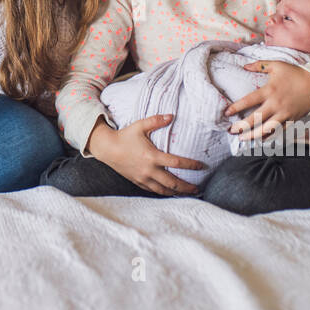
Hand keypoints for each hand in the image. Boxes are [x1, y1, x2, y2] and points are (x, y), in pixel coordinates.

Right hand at [88, 117, 203, 196]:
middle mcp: (149, 170)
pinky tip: (169, 192)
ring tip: (187, 193)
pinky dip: (163, 192)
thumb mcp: (140, 125)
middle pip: (173, 182)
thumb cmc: (124, 136)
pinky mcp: (137, 181)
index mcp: (152, 156)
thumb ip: (156, 120)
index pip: (177, 162)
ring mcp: (143, 178)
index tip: (202, 166)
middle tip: (198, 188)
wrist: (107, 148)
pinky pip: (153, 190)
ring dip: (176, 192)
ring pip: (163, 190)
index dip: (191, 165)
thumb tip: (171, 115)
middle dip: (187, 186)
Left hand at [227, 61, 309, 141]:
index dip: (237, 107)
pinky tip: (259, 140)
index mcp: (270, 90)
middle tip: (231, 130)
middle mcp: (275, 104)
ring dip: (253, 136)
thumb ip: (259, 65)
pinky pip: (277, 131)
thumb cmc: (295, 74)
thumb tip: (244, 66)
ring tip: (242, 139)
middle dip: (242, 126)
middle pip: (256, 119)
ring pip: (266, 129)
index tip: (227, 113)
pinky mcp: (290, 120)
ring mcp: (283, 114)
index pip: (249, 100)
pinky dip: (268, 136)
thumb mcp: (277, 65)